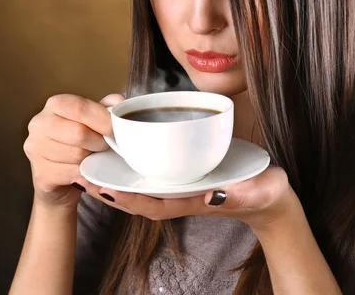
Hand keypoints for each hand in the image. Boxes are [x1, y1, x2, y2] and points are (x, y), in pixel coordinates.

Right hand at [23, 93, 124, 209]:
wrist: (60, 178)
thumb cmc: (78, 143)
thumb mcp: (93, 121)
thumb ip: (105, 108)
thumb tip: (118, 101)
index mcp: (55, 104)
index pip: (80, 108)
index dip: (103, 120)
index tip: (115, 130)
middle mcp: (40, 124)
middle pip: (79, 133)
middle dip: (99, 142)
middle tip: (105, 146)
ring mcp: (36, 149)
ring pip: (76, 155)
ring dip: (92, 159)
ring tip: (93, 157)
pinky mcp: (40, 173)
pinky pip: (72, 173)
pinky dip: (85, 174)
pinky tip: (84, 171)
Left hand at [72, 165, 296, 233]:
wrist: (270, 194)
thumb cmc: (263, 194)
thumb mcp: (255, 192)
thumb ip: (238, 194)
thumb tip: (217, 194)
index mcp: (192, 201)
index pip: (152, 205)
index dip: (126, 199)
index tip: (103, 188)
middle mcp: (182, 194)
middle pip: (139, 195)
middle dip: (111, 188)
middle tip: (84, 173)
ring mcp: (183, 184)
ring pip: (144, 183)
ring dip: (119, 175)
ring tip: (92, 163)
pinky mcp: (187, 172)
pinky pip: (156, 171)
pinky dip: (137, 164)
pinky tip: (124, 150)